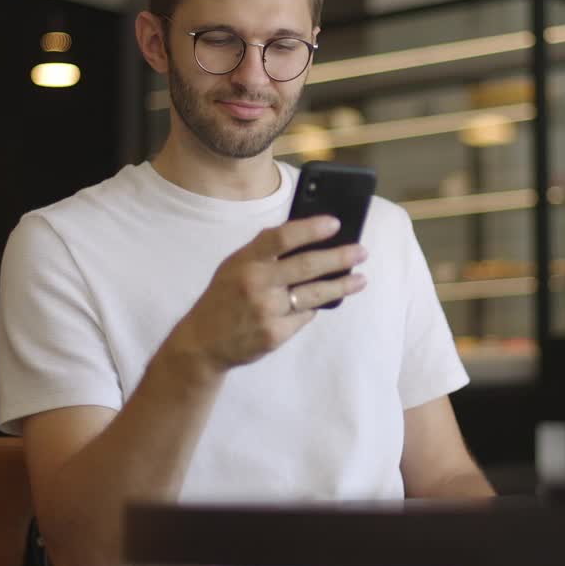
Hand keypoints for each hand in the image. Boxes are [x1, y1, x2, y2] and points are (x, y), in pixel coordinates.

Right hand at [181, 216, 367, 371]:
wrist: (203, 342)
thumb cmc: (224, 297)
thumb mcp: (234, 266)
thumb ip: (263, 252)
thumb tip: (306, 234)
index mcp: (245, 261)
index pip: (281, 238)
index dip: (310, 229)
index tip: (335, 223)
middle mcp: (256, 284)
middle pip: (306, 266)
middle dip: (339, 257)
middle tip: (361, 251)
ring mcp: (266, 310)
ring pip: (314, 294)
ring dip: (342, 286)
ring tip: (361, 279)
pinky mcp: (274, 334)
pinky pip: (305, 316)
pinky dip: (313, 308)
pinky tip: (322, 302)